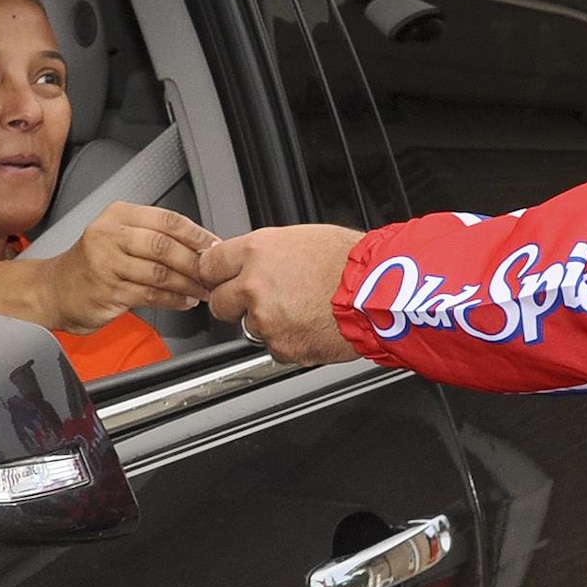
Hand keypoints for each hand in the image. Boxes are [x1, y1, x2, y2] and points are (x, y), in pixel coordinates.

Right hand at [44, 202, 219, 332]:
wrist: (54, 290)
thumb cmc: (92, 263)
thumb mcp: (119, 235)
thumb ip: (154, 235)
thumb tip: (200, 244)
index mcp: (118, 215)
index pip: (167, 219)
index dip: (195, 233)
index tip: (214, 245)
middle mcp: (110, 235)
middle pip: (164, 246)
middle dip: (194, 261)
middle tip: (212, 272)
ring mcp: (106, 264)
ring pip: (159, 273)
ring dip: (188, 284)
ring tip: (203, 289)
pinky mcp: (107, 292)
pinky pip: (150, 295)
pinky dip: (173, 299)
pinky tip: (184, 301)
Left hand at [198, 224, 364, 363]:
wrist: (378, 292)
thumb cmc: (351, 261)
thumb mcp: (302, 239)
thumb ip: (266, 254)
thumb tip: (249, 263)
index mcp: (257, 252)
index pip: (209, 265)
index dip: (216, 274)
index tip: (219, 278)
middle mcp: (254, 285)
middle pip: (220, 303)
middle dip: (235, 303)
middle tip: (261, 298)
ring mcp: (266, 320)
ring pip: (250, 327)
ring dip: (268, 323)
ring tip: (302, 309)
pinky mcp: (282, 347)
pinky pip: (275, 347)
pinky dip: (289, 340)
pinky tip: (311, 323)